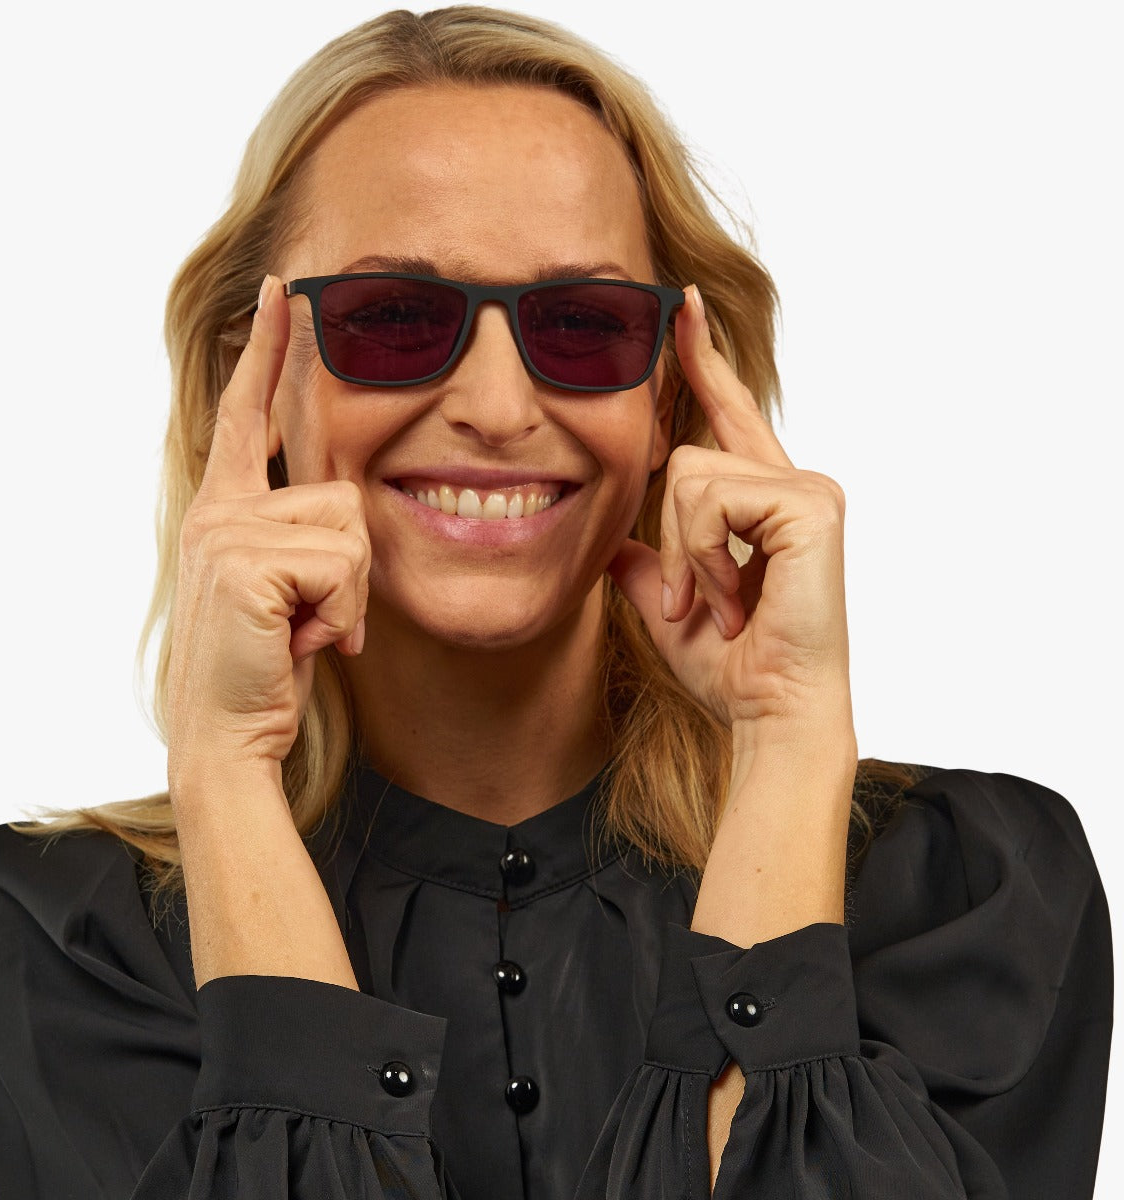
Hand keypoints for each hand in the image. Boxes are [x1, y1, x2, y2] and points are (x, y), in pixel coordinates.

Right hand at [165, 275, 370, 791]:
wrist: (228, 736)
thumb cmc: (264, 666)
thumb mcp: (286, 589)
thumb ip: (300, 538)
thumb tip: (343, 507)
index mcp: (225, 509)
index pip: (246, 413)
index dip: (266, 353)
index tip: (282, 292)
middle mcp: (218, 510)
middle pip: (342, 491)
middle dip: (351, 568)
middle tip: (312, 618)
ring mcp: (225, 532)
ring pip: (351, 532)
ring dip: (348, 597)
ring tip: (303, 631)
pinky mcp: (246, 562)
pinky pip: (344, 569)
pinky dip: (341, 617)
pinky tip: (301, 643)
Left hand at [609, 285, 850, 732]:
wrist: (770, 710)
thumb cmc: (732, 664)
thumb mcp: (668, 601)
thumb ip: (644, 561)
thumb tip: (609, 540)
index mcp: (763, 498)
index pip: (725, 413)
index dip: (700, 361)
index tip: (680, 306)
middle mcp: (792, 482)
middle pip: (686, 454)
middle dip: (672, 535)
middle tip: (697, 602)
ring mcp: (807, 489)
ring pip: (689, 475)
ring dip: (685, 554)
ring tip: (721, 602)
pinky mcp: (809, 505)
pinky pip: (710, 499)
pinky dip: (703, 556)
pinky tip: (736, 596)